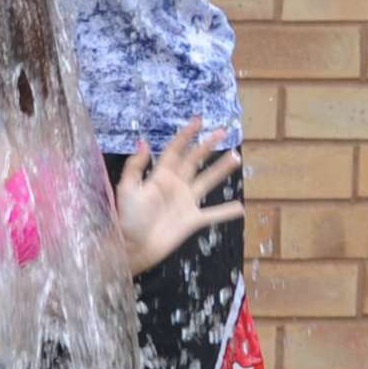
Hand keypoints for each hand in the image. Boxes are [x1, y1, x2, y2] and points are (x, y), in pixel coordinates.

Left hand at [115, 121, 242, 274]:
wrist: (132, 248)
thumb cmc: (127, 219)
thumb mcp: (127, 190)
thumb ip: (135, 167)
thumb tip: (143, 142)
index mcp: (160, 176)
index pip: (175, 150)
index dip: (186, 135)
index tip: (198, 121)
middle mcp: (175, 186)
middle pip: (194, 161)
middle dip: (207, 146)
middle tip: (222, 132)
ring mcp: (185, 203)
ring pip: (207, 182)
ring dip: (220, 170)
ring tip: (235, 157)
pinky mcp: (191, 221)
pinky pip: (212, 215)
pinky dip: (225, 212)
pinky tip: (240, 207)